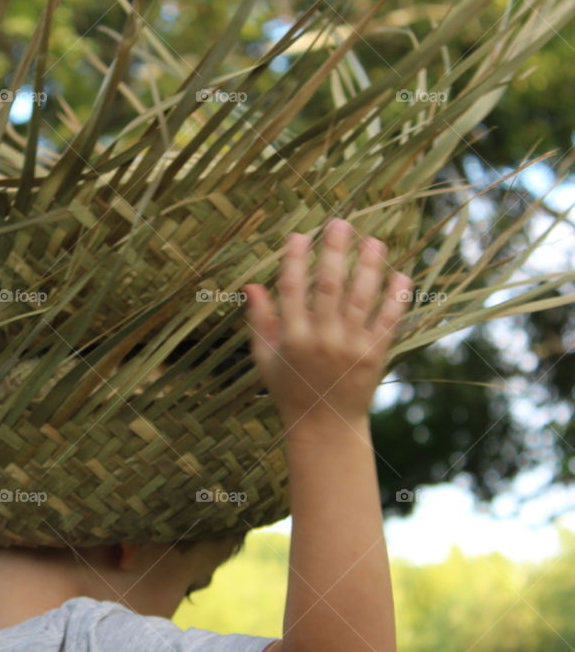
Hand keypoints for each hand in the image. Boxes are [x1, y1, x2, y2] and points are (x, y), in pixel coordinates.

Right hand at [243, 217, 411, 426]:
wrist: (324, 428)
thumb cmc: (290, 389)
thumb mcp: (265, 358)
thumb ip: (260, 320)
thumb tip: (251, 284)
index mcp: (292, 339)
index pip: (292, 290)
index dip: (295, 260)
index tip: (299, 235)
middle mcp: (321, 341)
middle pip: (329, 287)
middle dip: (334, 252)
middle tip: (341, 223)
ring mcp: (350, 348)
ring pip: (361, 299)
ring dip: (369, 267)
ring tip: (374, 240)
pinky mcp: (374, 357)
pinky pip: (388, 322)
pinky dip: (396, 298)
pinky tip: (401, 274)